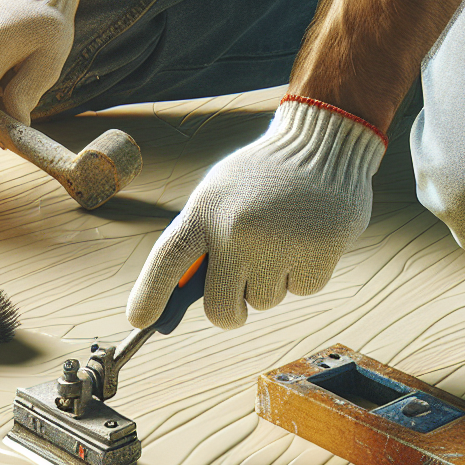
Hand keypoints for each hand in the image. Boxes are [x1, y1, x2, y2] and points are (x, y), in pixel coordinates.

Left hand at [126, 97, 386, 329]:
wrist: (324, 143)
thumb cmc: (263, 180)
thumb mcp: (219, 197)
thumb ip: (197, 245)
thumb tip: (173, 304)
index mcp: (206, 210)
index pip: (166, 262)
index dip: (149, 295)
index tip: (139, 321)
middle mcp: (236, 228)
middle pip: (220, 310)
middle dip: (230, 311)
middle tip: (240, 291)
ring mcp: (279, 241)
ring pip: (265, 302)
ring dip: (273, 282)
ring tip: (283, 237)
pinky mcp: (319, 251)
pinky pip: (303, 289)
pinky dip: (305, 272)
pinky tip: (308, 237)